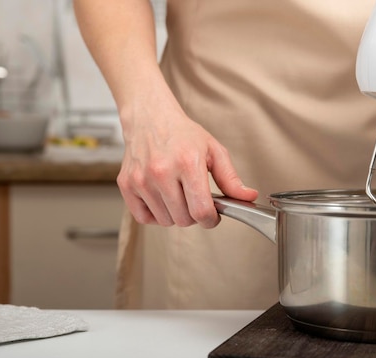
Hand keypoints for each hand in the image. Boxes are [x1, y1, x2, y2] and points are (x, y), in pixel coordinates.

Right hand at [117, 97, 257, 227]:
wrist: (150, 117)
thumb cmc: (182, 134)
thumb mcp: (213, 150)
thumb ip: (231, 178)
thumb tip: (248, 197)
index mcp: (187, 163)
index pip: (201, 211)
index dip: (211, 220)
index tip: (212, 215)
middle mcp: (161, 172)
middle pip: (183, 220)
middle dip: (194, 216)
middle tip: (195, 200)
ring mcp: (141, 179)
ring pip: (165, 221)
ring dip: (175, 214)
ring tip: (178, 195)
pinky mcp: (127, 184)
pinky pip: (143, 218)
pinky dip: (155, 215)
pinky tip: (162, 199)